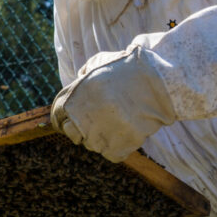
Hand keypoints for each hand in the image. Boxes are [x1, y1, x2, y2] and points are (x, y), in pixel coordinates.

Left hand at [51, 46, 174, 162]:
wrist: (160, 81)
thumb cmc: (130, 69)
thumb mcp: (99, 62)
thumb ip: (83, 74)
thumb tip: (78, 82)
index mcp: (76, 96)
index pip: (56, 114)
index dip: (61, 117)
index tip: (68, 119)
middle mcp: (84, 117)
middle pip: (72, 133)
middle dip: (80, 128)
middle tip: (96, 122)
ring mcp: (101, 134)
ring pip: (92, 145)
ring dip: (101, 137)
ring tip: (117, 122)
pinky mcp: (119, 146)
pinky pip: (111, 154)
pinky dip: (117, 147)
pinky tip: (126, 132)